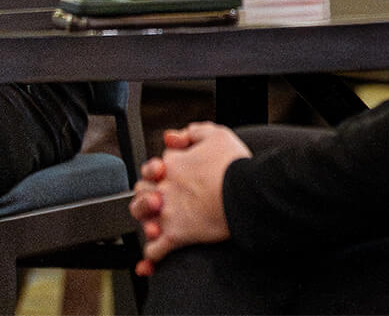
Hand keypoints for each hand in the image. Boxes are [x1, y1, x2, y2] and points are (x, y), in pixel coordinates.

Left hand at [128, 122, 249, 274]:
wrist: (246, 192)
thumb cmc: (235, 165)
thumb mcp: (217, 135)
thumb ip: (192, 132)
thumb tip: (171, 137)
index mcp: (172, 164)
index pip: (154, 166)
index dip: (161, 170)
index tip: (172, 175)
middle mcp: (164, 188)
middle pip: (142, 191)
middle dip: (147, 194)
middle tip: (161, 199)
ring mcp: (167, 213)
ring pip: (142, 219)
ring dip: (146, 219)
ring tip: (156, 224)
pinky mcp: (175, 236)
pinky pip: (154, 251)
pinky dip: (152, 256)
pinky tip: (156, 255)